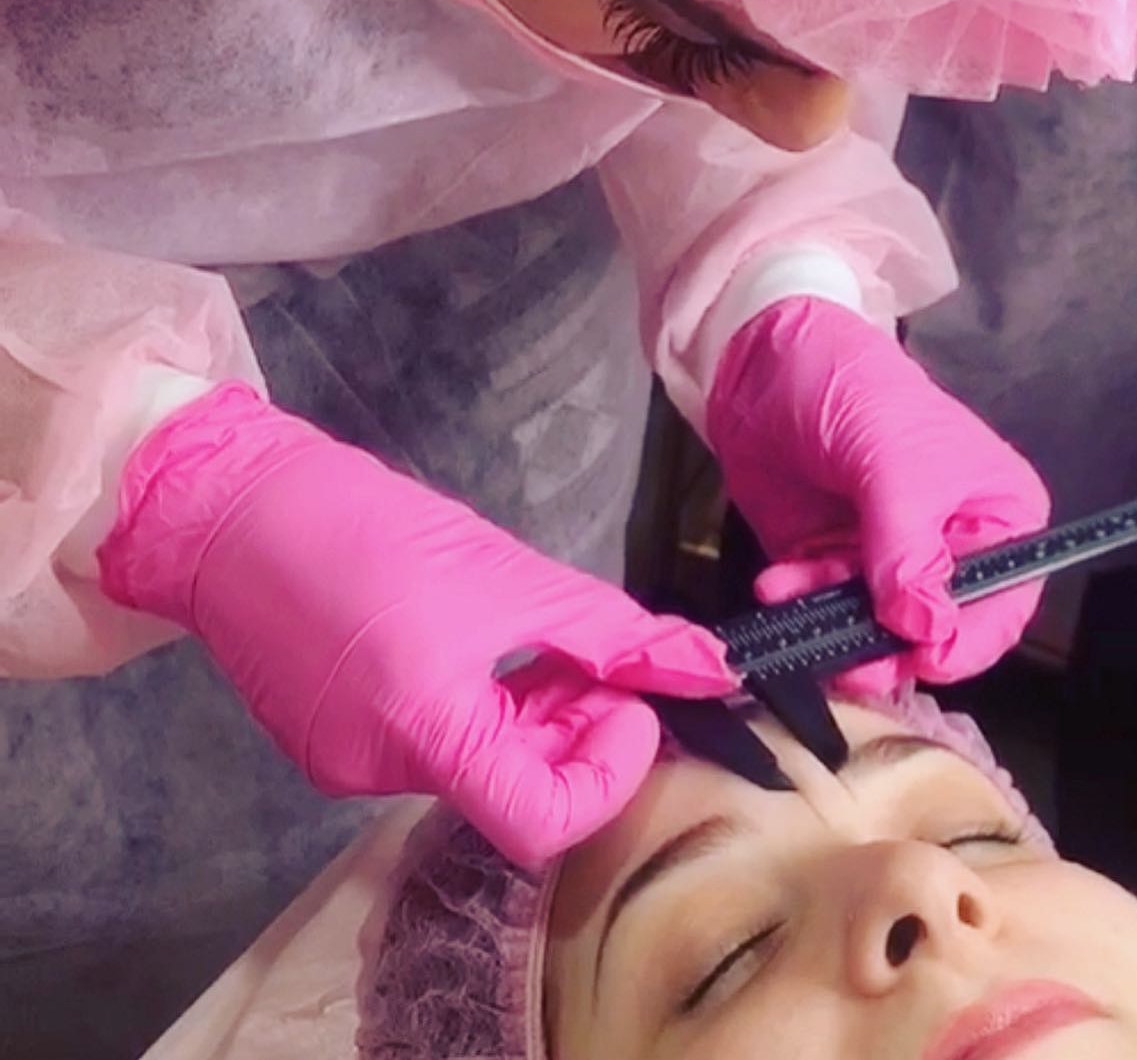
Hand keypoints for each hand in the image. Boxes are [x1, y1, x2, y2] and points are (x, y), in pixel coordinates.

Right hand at [97, 384, 732, 864]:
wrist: (236, 510)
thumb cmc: (373, 527)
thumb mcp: (507, 573)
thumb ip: (610, 632)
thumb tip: (704, 668)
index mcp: (423, 731)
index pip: (543, 823)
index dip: (609, 772)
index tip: (632, 704)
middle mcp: (378, 771)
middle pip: (511, 791)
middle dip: (576, 731)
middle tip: (598, 662)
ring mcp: (343, 766)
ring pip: (472, 767)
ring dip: (528, 717)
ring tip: (540, 643)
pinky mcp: (325, 745)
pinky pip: (427, 747)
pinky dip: (473, 712)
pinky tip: (477, 649)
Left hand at [707, 298, 1050, 690]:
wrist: (768, 364)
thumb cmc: (857, 390)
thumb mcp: (895, 463)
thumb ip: (910, 548)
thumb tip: (924, 627)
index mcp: (999, 519)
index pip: (1002, 606)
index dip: (967, 643)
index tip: (922, 658)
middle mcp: (951, 550)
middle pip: (935, 633)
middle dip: (889, 649)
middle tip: (849, 658)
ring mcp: (887, 562)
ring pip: (873, 634)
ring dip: (832, 628)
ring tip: (795, 598)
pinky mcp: (831, 564)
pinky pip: (821, 611)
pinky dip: (798, 605)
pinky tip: (775, 582)